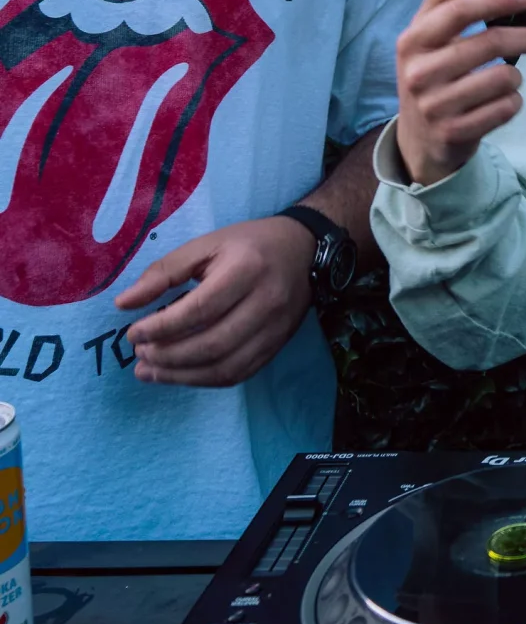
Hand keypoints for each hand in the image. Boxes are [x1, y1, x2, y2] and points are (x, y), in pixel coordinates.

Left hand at [119, 218, 315, 387]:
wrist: (303, 250)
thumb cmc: (248, 244)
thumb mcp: (205, 245)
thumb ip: (163, 272)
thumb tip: (124, 304)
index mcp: (246, 269)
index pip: (200, 309)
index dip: (162, 326)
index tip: (133, 333)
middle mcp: (266, 303)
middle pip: (212, 344)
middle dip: (168, 356)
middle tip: (140, 355)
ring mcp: (275, 329)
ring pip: (225, 367)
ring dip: (182, 376)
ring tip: (151, 371)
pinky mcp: (276, 346)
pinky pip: (238, 374)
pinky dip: (204, 380)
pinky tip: (180, 375)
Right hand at [396, 0, 525, 186]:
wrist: (418, 141)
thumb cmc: (429, 76)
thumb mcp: (425, 38)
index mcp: (412, 42)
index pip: (458, 11)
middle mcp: (419, 73)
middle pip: (488, 44)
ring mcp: (434, 107)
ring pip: (503, 78)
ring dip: (515, 76)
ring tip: (507, 79)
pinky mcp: (454, 133)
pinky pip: (505, 109)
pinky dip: (513, 102)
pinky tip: (502, 102)